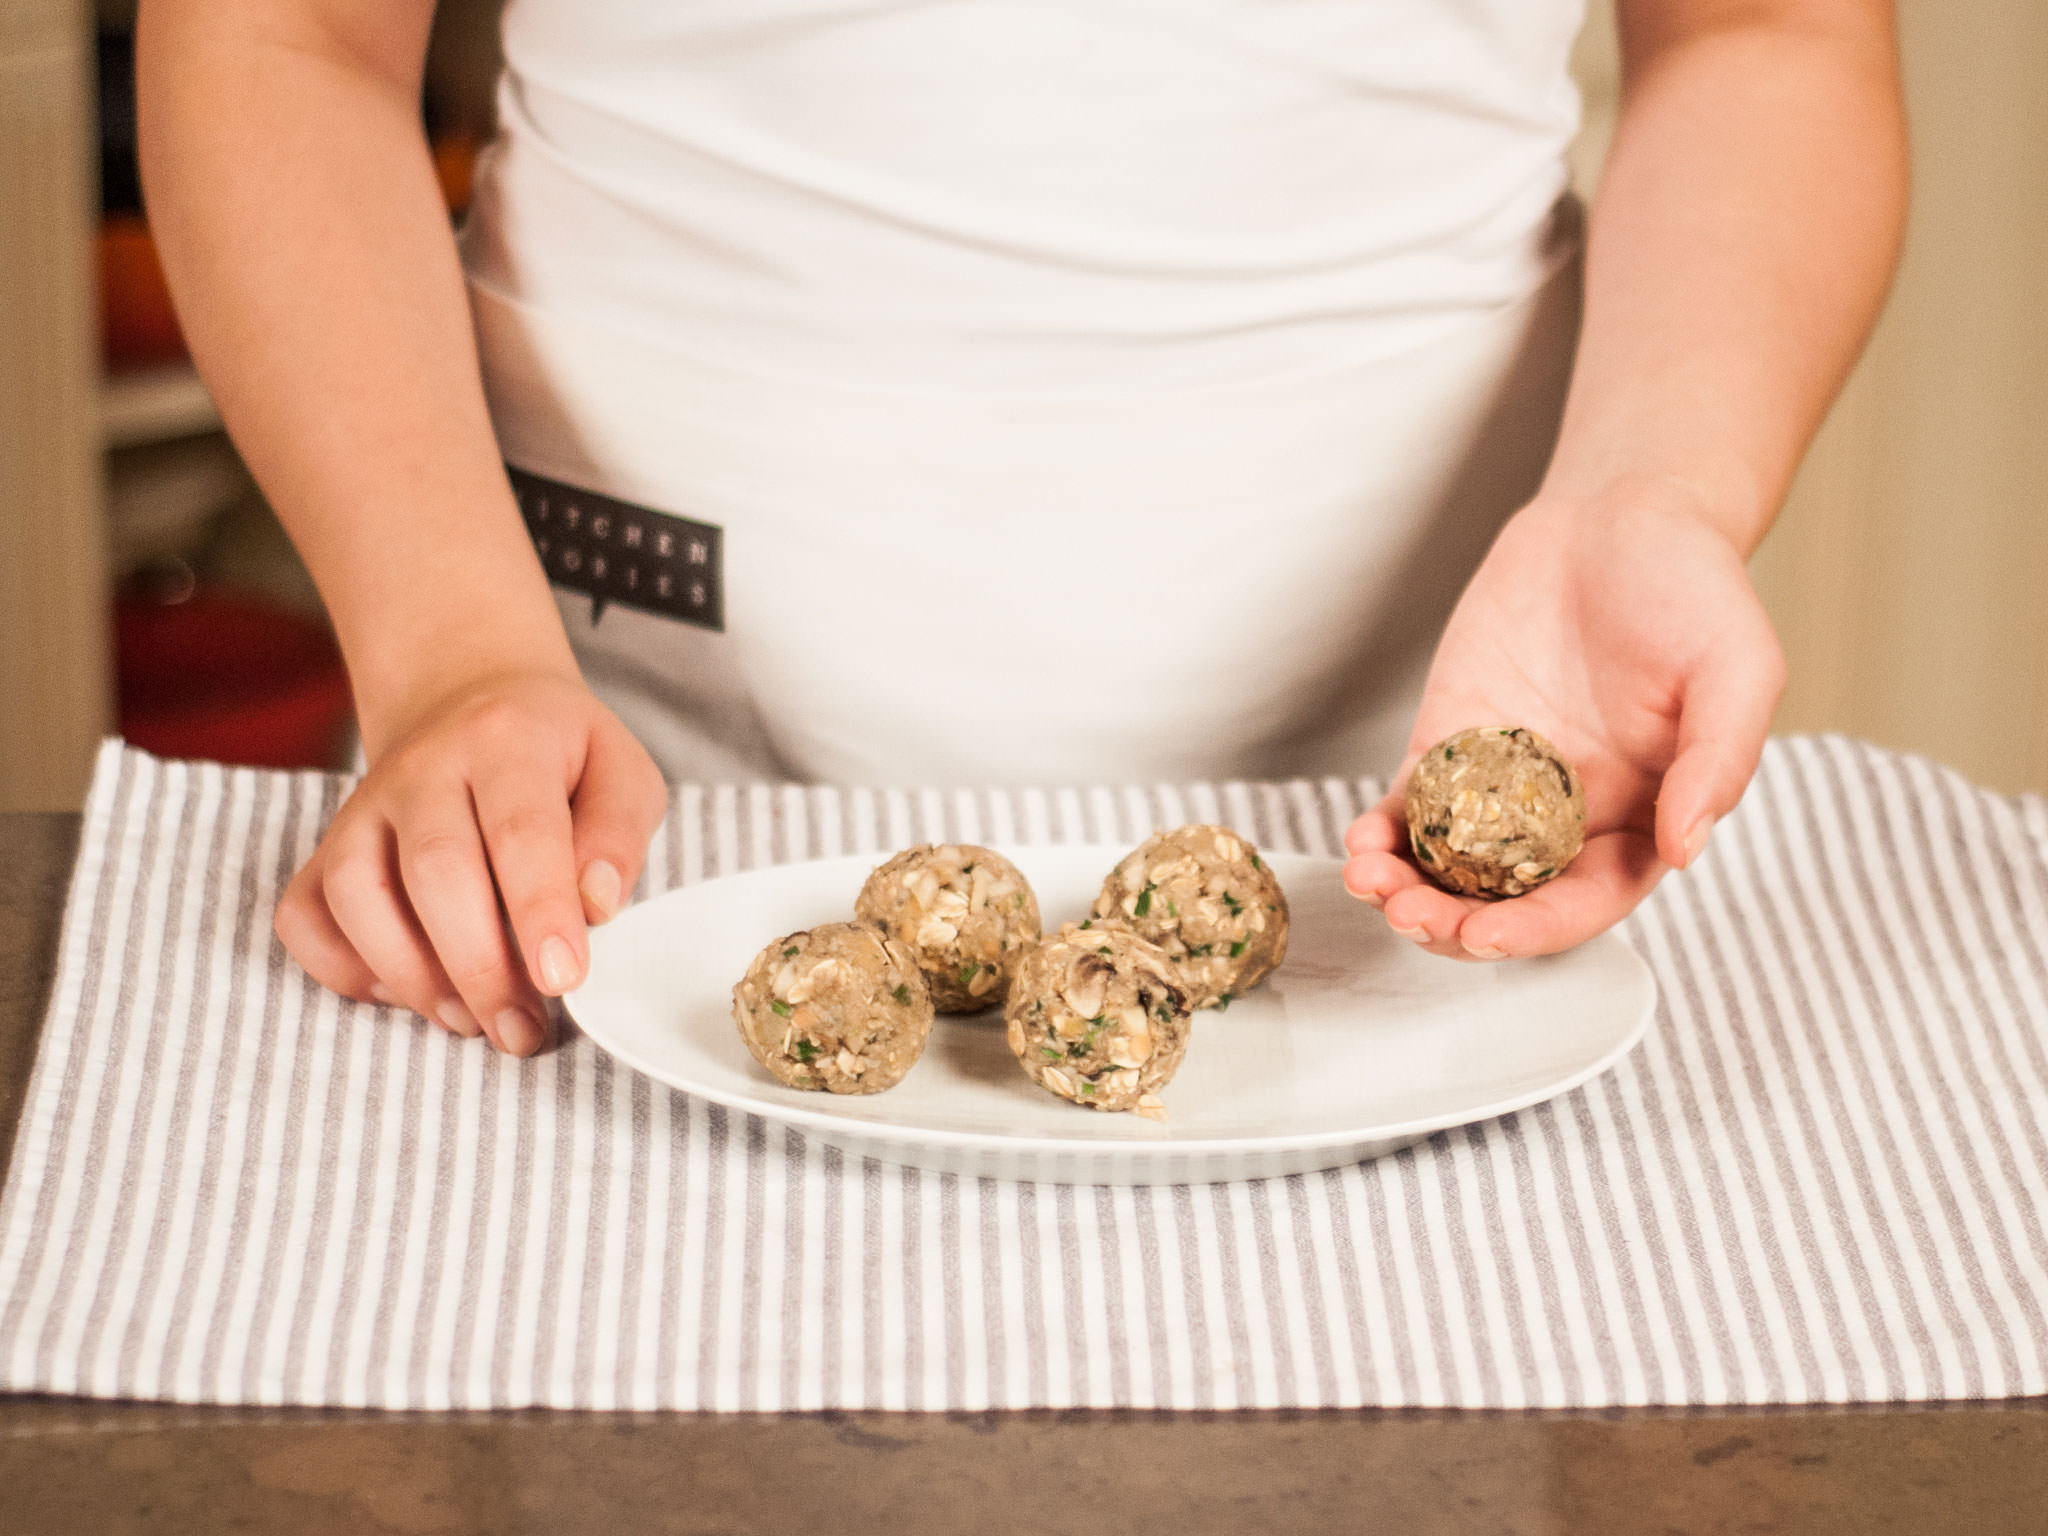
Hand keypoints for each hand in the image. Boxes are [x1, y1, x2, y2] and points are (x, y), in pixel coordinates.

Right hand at [275, 668, 667, 1052]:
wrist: (472, 702)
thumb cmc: (561, 755)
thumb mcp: (621, 772)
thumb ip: (617, 835)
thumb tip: (595, 905)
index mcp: (507, 740)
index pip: (520, 829)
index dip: (540, 909)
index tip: (564, 979)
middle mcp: (424, 767)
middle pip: (434, 869)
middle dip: (479, 965)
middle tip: (522, 1029)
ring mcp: (365, 806)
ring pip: (356, 894)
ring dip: (412, 976)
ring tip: (470, 1021)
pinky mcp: (327, 845)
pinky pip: (305, 915)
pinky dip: (344, 969)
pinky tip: (405, 992)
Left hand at [1342, 478, 1784, 959]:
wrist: (1621, 515)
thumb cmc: (1696, 589)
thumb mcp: (1737, 668)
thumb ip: (1717, 759)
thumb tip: (1687, 849)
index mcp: (1641, 820)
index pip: (1586, 903)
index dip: (1536, 931)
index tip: (1487, 937)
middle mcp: (1568, 818)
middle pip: (1504, 901)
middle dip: (1453, 923)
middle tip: (1411, 917)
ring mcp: (1502, 785)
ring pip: (1448, 865)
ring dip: (1407, 888)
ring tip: (1370, 883)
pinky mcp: (1451, 743)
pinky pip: (1410, 805)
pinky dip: (1382, 832)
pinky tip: (1359, 840)